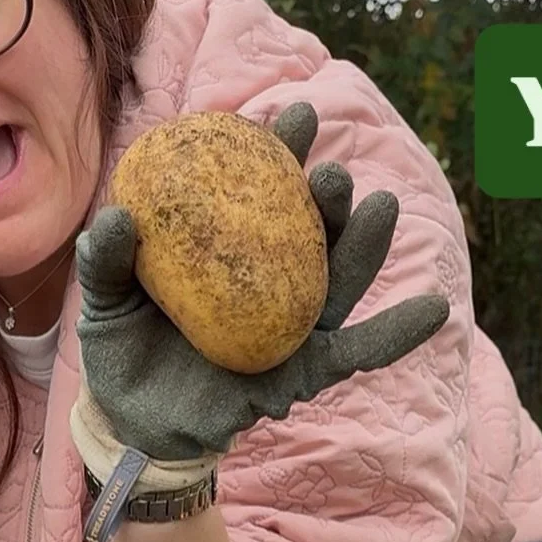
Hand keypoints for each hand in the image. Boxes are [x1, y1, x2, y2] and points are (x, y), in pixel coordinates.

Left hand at [74, 102, 449, 467]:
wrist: (133, 425)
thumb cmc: (126, 353)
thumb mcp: (106, 304)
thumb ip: (108, 263)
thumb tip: (116, 218)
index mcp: (231, 251)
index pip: (261, 194)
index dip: (281, 155)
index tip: (295, 117)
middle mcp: (271, 281)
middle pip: (311, 230)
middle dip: (328, 195)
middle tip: (329, 171)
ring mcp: (293, 325)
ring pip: (339, 280)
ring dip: (365, 243)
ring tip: (383, 206)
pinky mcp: (304, 373)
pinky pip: (357, 352)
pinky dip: (397, 333)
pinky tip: (435, 309)